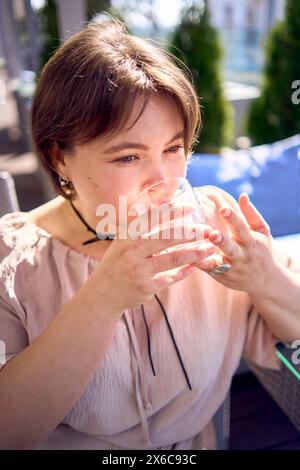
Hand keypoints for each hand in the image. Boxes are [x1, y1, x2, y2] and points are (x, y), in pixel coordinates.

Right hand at [94, 205, 216, 310]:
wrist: (102, 293)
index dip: (173, 211)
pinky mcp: (145, 287)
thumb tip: (163, 204)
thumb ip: (140, 225)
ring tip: (210, 248)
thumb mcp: (123, 242)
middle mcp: (131, 251)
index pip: (152, 218)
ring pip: (172, 259)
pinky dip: (184, 272)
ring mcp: (138, 270)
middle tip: (207, 229)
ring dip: (194, 253)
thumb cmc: (117, 263)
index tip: (191, 207)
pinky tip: (195, 267)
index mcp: (127, 236)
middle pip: (166, 238)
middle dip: (190, 233)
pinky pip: (170, 278)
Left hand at [201, 191, 277, 294]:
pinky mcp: (223, 277)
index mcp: (252, 242)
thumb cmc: (261, 249)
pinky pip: (210, 272)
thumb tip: (242, 194)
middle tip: (212, 234)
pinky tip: (189, 259)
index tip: (223, 208)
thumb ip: (251, 214)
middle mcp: (242, 256)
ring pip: (219, 264)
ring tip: (196, 251)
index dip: (233, 218)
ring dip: (207, 258)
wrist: (265, 280)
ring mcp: (232, 269)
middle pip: (231, 248)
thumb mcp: (262, 231)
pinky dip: (200, 266)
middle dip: (221, 242)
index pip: (242, 228)